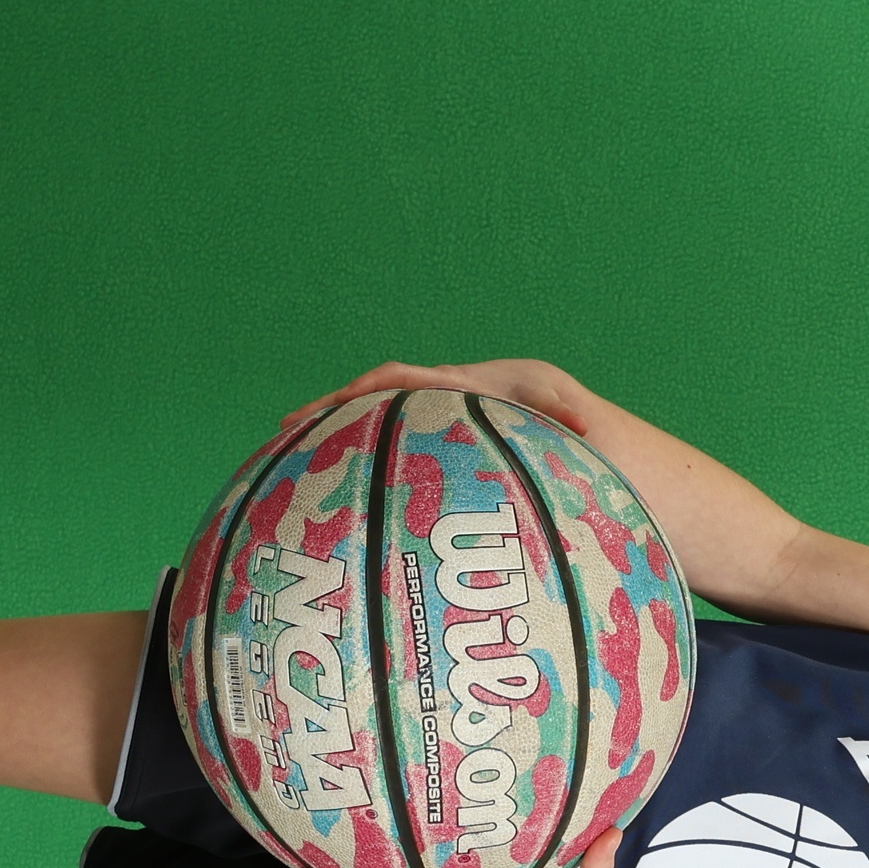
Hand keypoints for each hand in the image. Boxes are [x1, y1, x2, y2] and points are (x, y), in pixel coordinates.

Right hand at [280, 359, 595, 434]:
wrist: (568, 423)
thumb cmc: (568, 419)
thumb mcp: (567, 412)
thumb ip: (566, 414)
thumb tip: (587, 423)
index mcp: (461, 385)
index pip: (405, 380)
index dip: (369, 390)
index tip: (335, 402)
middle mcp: (437, 396)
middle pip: (373, 397)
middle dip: (330, 409)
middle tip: (285, 428)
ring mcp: (428, 418)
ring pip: (370, 421)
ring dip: (330, 432)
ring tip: (281, 456)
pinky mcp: (428, 442)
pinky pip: (383, 446)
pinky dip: (352, 456)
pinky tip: (320, 487)